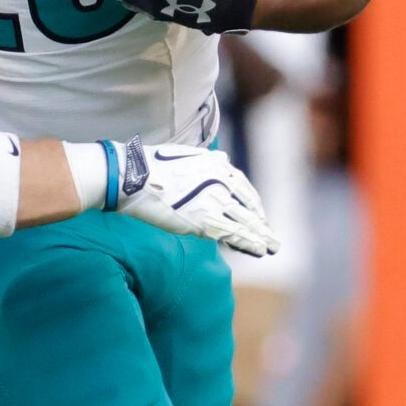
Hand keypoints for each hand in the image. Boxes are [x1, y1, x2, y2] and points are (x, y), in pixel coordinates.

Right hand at [110, 139, 279, 256]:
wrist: (133, 176)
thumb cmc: (152, 167)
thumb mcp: (187, 155)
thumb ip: (208, 160)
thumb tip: (223, 158)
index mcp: (218, 166)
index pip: (243, 188)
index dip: (253, 205)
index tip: (258, 216)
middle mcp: (222, 181)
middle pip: (248, 206)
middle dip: (261, 223)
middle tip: (272, 236)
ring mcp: (215, 201)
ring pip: (246, 222)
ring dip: (261, 236)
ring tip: (272, 247)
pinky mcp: (206, 220)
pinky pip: (234, 234)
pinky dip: (249, 243)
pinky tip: (259, 250)